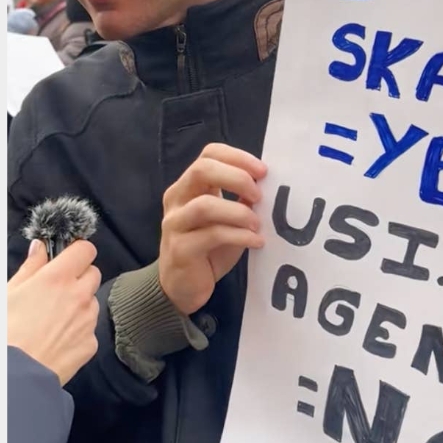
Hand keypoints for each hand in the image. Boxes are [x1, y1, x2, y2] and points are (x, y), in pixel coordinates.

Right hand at [7, 239, 100, 385]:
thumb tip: (40, 248)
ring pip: (92, 300)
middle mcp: (78, 295)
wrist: (16, 375)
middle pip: (93, 273)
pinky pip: (90, 328)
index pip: (85, 249)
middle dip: (79, 276)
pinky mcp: (90, 343)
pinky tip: (59, 337)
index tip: (68, 256)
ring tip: (56, 317)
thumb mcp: (9, 292)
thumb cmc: (6, 332)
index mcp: (58, 277)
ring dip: (80, 303)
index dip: (77, 251)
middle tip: (59, 287)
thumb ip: (30, 266)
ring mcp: (87, 320)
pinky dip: (79, 329)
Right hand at [158, 143, 266, 315]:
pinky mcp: (180, 249)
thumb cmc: (207, 250)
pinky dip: (239, 236)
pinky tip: (256, 242)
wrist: (181, 288)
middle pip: (202, 170)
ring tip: (257, 224)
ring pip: (205, 205)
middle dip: (237, 178)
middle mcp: (177, 199)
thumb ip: (240, 201)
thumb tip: (267, 185)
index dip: (237, 157)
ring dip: (238, 212)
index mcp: (188, 186)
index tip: (263, 172)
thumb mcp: (227, 221)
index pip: (209, 154)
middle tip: (259, 195)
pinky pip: (212, 235)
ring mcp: (175, 224)